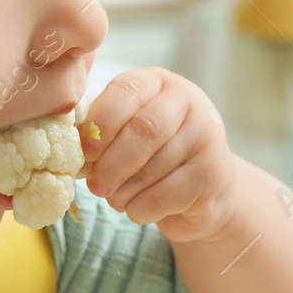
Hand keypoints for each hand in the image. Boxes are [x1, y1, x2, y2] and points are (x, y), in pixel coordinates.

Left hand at [80, 66, 237, 243]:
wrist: (203, 187)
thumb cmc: (152, 155)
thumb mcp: (127, 131)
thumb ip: (104, 132)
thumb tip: (78, 152)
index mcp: (157, 83)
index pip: (126, 91)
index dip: (101, 122)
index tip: (86, 152)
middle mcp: (188, 101)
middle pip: (144, 129)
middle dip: (112, 163)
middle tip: (96, 186)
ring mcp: (207, 136)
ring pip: (154, 166)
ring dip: (124, 191)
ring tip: (116, 198)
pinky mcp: (214, 174)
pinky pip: (166, 195)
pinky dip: (141, 208)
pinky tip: (138, 209)